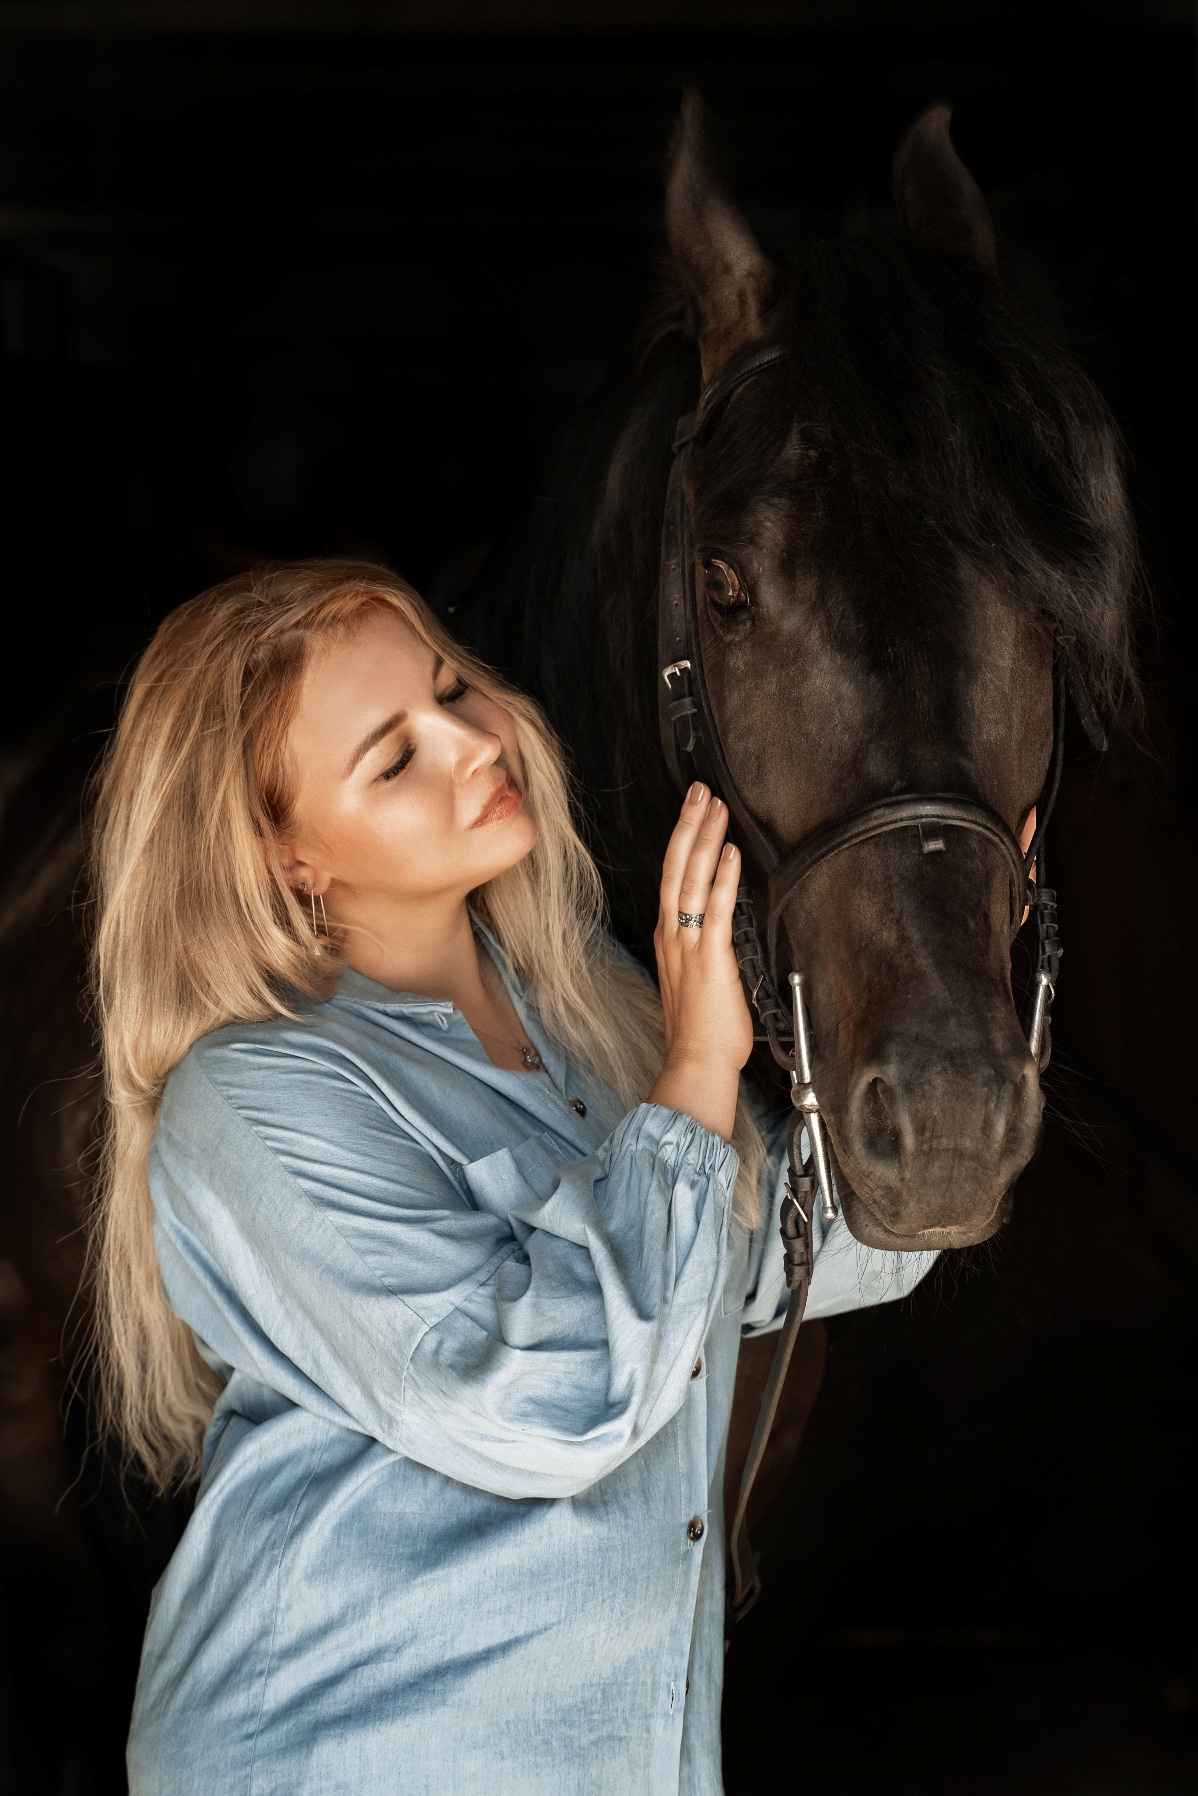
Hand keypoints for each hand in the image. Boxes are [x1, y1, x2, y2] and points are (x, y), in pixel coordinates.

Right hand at [647, 783, 753, 1140]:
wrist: (696, 1063)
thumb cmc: (700, 1032)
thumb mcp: (695, 982)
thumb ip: (701, 953)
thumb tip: (713, 936)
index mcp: (670, 938)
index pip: (672, 878)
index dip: (682, 841)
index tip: (693, 811)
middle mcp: (673, 935)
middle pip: (675, 867)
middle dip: (688, 824)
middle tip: (700, 790)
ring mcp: (689, 944)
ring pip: (691, 878)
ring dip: (704, 838)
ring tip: (714, 805)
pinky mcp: (710, 958)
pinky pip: (714, 909)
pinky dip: (722, 877)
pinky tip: (730, 851)